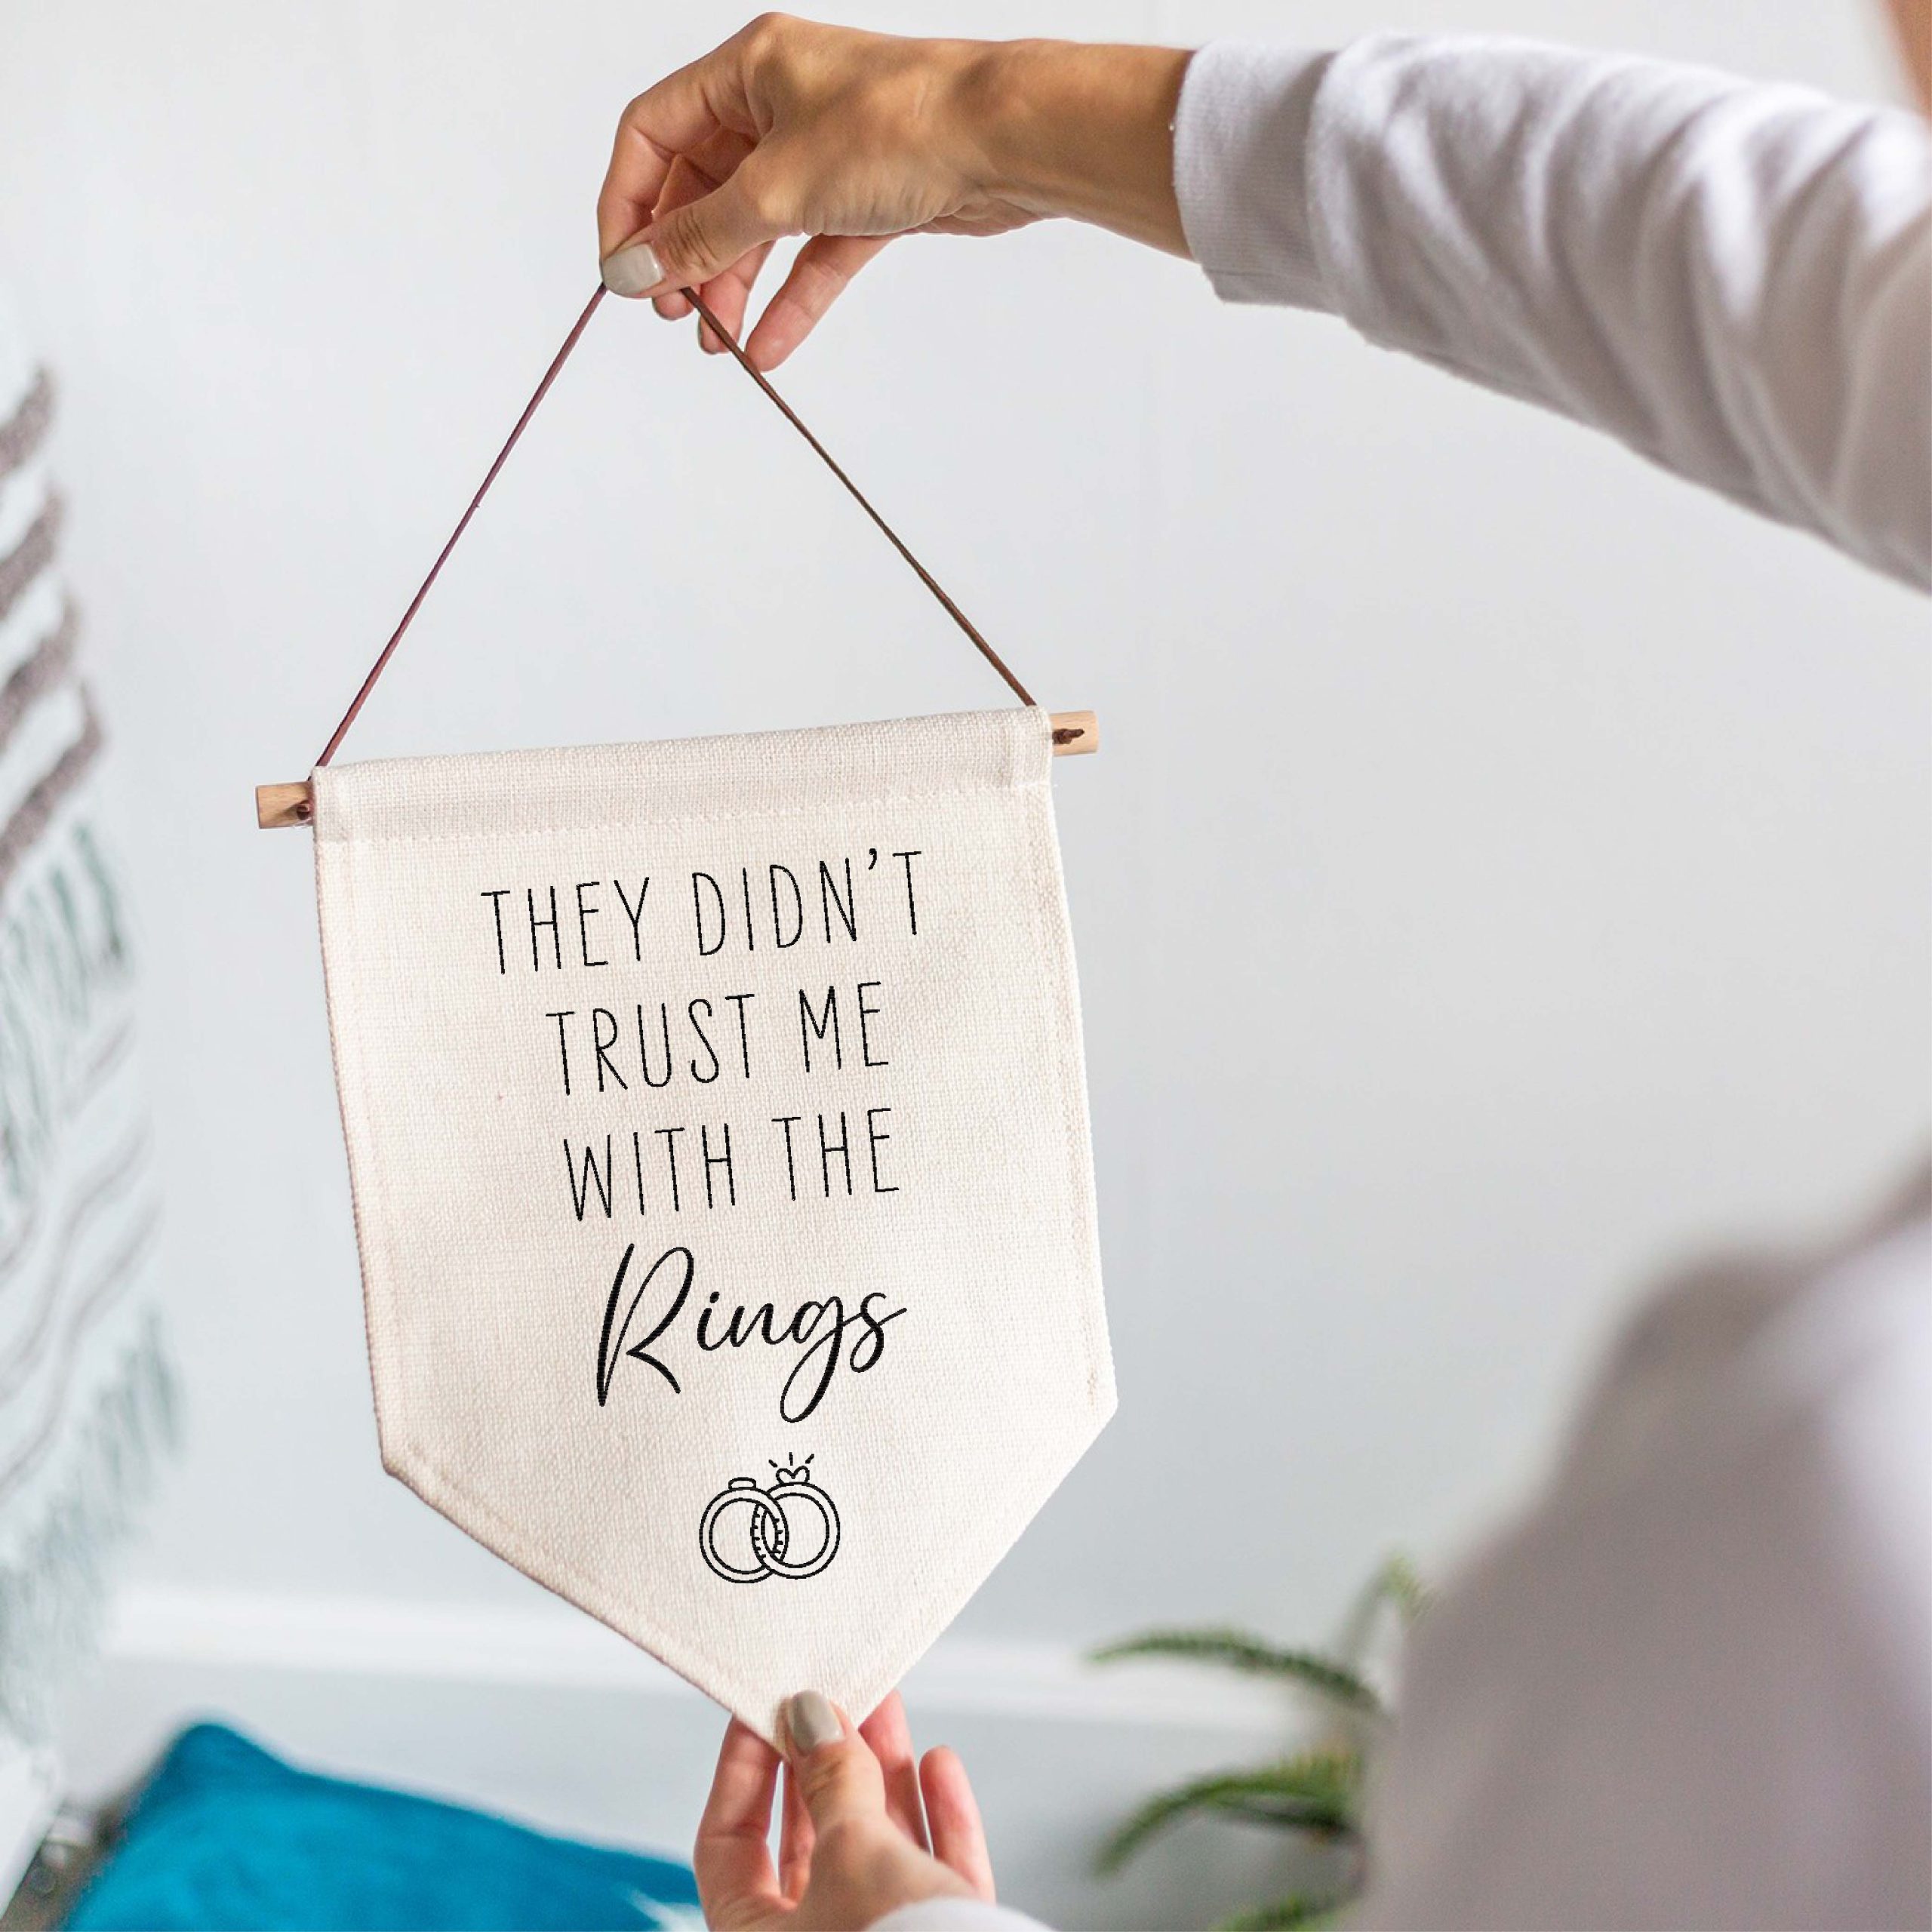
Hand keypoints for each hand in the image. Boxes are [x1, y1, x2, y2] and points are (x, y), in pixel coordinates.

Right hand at [597, 14, 1190, 367]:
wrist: (1005, 143)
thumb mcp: (775, 189)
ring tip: (715, 338)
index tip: (621, 268)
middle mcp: (782, 101)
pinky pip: (812, 254)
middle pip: (704, 184)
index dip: (628, 201)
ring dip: (732, 283)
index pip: (653, 131)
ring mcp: (826, 151)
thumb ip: (698, 236)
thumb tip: (634, 268)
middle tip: (670, 310)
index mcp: (748, 69)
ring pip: (758, 225)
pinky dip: (790, 299)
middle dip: (682, 251)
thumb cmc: (902, 126)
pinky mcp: (869, 197)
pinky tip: (768, 346)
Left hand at [695, 1689, 993, 1929]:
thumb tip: (812, 1714)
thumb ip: (831, 1778)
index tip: (766, 1706)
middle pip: (808, 1841)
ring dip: (886, 1774)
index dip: (743, 1769)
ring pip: (876, 1849)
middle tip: (836, 1696)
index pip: (727, 1842)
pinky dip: (937, 1819)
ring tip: (889, 1706)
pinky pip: (932, 1875)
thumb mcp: (851, 1850)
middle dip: (828, 1762)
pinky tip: (940, 1763)